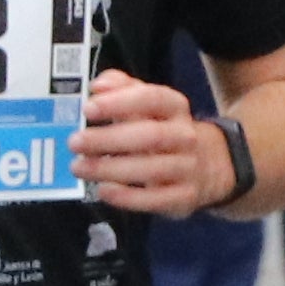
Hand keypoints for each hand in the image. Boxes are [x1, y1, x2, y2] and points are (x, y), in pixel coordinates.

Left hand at [77, 66, 233, 216]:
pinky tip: (104, 191)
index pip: (151, 98)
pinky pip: (156, 199)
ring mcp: (188, 167)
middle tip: (75, 143)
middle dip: (108, 139)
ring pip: (151, 169)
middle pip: (149, 136)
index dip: (119, 103)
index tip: (88, 109)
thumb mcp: (147, 104)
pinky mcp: (185, 196)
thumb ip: (122, 88)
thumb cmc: (163, 129)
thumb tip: (99, 86)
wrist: (209, 165)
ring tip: (79, 167)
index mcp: (175, 106)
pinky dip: (128, 197)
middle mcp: (185, 135)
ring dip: (110, 169)